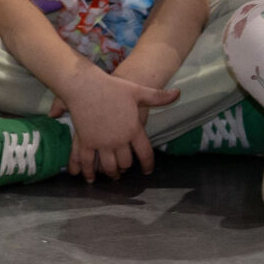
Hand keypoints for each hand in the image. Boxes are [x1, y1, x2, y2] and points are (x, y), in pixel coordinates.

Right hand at [60, 67, 176, 181]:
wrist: (85, 85)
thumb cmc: (112, 87)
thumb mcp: (137, 91)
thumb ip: (158, 97)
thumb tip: (178, 93)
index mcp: (133, 129)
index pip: (145, 154)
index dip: (147, 165)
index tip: (146, 171)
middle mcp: (119, 139)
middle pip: (126, 163)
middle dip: (126, 169)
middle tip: (125, 171)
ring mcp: (102, 142)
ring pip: (109, 167)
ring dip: (111, 174)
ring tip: (112, 175)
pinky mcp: (86, 142)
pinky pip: (87, 163)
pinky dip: (88, 173)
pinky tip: (90, 178)